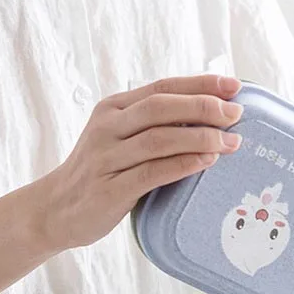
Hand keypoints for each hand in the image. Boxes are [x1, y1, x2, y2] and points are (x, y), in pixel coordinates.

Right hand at [39, 75, 243, 250]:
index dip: (200, 84)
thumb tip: (212, 117)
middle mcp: (108, 127)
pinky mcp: (111, 189)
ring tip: (232, 142)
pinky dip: (182, 164)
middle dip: (203, 107)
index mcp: (114, 108)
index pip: (162, 88)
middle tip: (236, 114)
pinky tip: (207, 161)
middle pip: (161, 107)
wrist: (57, 209)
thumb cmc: (103, 172)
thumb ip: (156, 127)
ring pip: (159, 139)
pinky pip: (152, 173)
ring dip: (200, 138)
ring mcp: (107, 157)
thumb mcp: (123, 140)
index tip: (234, 87)